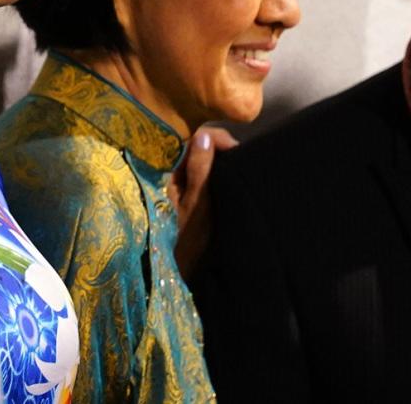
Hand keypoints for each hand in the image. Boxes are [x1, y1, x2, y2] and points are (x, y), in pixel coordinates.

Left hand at [170, 127, 238, 278]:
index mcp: (167, 173)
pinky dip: (219, 172)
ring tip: (241, 168)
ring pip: (202, 161)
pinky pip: (204, 175)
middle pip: (196, 148)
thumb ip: (199, 170)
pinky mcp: (190, 197)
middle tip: (242, 159)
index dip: (214, 139)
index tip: (237, 150)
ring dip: (220, 161)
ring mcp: (180, 186)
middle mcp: (171, 175)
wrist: (185, 275)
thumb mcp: (196, 205)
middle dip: (219, 148)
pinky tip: (233, 178)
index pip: (191, 141)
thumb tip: (203, 135)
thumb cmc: (187, 241)